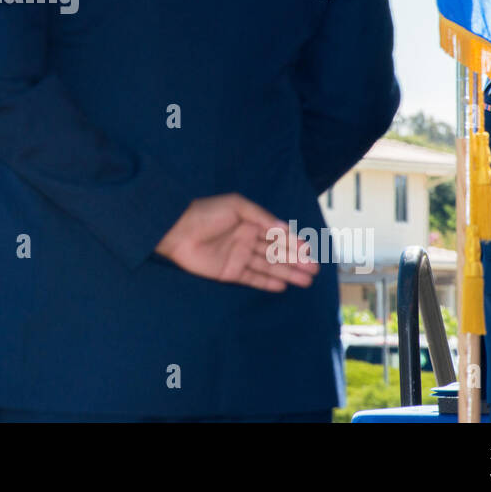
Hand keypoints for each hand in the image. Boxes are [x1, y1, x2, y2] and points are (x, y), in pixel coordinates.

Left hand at [155, 192, 318, 290]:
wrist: (176, 230)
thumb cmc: (205, 213)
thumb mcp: (236, 206)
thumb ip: (261, 217)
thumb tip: (285, 229)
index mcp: (249, 222)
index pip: (276, 235)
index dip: (293, 243)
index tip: (310, 250)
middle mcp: (246, 240)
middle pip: (276, 252)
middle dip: (296, 260)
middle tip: (315, 270)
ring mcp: (238, 257)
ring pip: (268, 266)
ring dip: (287, 272)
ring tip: (306, 280)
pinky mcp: (228, 272)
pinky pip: (252, 278)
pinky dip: (267, 282)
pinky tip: (283, 285)